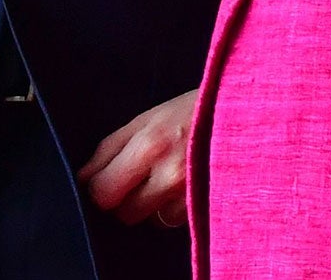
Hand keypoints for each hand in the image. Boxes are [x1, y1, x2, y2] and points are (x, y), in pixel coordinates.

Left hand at [77, 90, 194, 226]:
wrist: (246, 112)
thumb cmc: (193, 110)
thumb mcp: (148, 116)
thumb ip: (111, 147)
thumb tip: (84, 177)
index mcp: (150, 144)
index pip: (103, 191)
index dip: (97, 188)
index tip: (101, 181)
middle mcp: (170, 174)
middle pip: (124, 213)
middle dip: (122, 199)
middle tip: (134, 178)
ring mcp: (192, 195)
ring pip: (151, 220)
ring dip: (151, 205)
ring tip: (165, 177)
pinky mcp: (207, 208)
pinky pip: (175, 221)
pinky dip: (173, 208)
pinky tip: (182, 185)